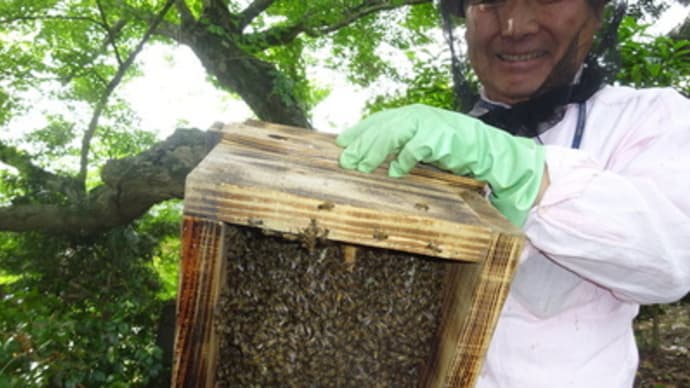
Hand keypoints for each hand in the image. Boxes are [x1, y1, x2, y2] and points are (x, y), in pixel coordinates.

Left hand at [336, 104, 545, 225]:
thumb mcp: (423, 143)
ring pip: (393, 134)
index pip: (379, 120)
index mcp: (412, 116)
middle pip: (382, 127)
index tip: (339, 143)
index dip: (359, 131)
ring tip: (361, 167)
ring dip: (375, 151)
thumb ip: (401, 144)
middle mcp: (419, 116)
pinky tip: (397, 172)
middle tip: (345, 161)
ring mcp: (430, 125)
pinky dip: (404, 160)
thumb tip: (371, 155)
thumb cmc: (453, 149)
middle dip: (361, 144)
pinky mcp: (441, 139)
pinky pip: (416, 149)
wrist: (490, 151)